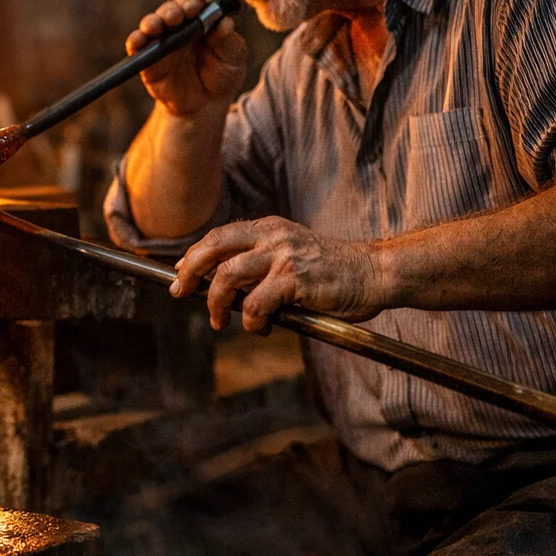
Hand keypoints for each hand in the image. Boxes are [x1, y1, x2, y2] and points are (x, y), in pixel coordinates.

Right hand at [129, 0, 247, 115]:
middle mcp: (182, 24)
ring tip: (154, 27)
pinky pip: (137, 44)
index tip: (196, 8)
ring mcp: (163, 38)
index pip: (199, 1)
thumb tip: (225, 23)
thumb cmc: (222, 77)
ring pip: (153, 21)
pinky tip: (138, 41)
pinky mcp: (148, 56)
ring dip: (152, 21)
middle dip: (173, 9)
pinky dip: (135, 40)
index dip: (196, 1)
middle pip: (174, 7)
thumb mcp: (233, 60)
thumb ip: (229, 42)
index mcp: (205, 19)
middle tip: (175, 17)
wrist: (202, 106)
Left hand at [170, 217, 389, 330]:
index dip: (194, 254)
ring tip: (219, 321)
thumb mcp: (291, 255)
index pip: (219, 235)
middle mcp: (273, 236)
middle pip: (214, 247)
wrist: (375, 273)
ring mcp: (283, 256)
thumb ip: (260, 263)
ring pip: (227, 276)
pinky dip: (249, 321)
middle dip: (190, 271)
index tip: (180, 273)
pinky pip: (254, 303)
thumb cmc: (332, 273)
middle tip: (181, 292)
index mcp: (269, 228)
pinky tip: (261, 328)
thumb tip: (221, 286)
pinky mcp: (295, 279)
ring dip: (215, 303)